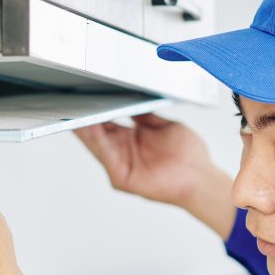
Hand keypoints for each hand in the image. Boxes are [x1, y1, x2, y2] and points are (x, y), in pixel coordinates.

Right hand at [74, 113, 236, 238]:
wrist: (201, 178)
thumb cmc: (189, 157)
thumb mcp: (165, 126)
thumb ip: (145, 115)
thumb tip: (131, 99)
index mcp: (131, 138)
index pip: (106, 122)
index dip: (94, 109)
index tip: (85, 95)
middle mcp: (123, 151)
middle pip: (96, 132)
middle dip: (83, 116)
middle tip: (72, 100)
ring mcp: (121, 164)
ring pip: (96, 143)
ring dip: (85, 127)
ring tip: (76, 110)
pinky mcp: (122, 177)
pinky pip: (106, 155)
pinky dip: (96, 141)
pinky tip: (91, 127)